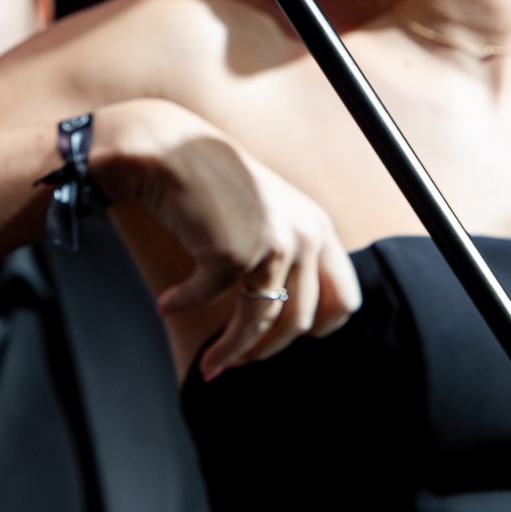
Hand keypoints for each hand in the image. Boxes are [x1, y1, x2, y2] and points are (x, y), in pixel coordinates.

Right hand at [93, 97, 359, 378]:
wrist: (169, 148)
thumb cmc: (210, 180)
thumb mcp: (268, 213)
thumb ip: (286, 252)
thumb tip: (281, 315)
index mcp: (319, 227)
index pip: (343, 300)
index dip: (315, 329)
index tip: (283, 340)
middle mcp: (307, 236)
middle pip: (302, 323)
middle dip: (268, 352)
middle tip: (241, 363)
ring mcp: (274, 245)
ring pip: (260, 325)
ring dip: (231, 351)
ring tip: (209, 363)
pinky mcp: (235, 254)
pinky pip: (209, 299)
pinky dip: (184, 304)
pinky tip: (167, 303)